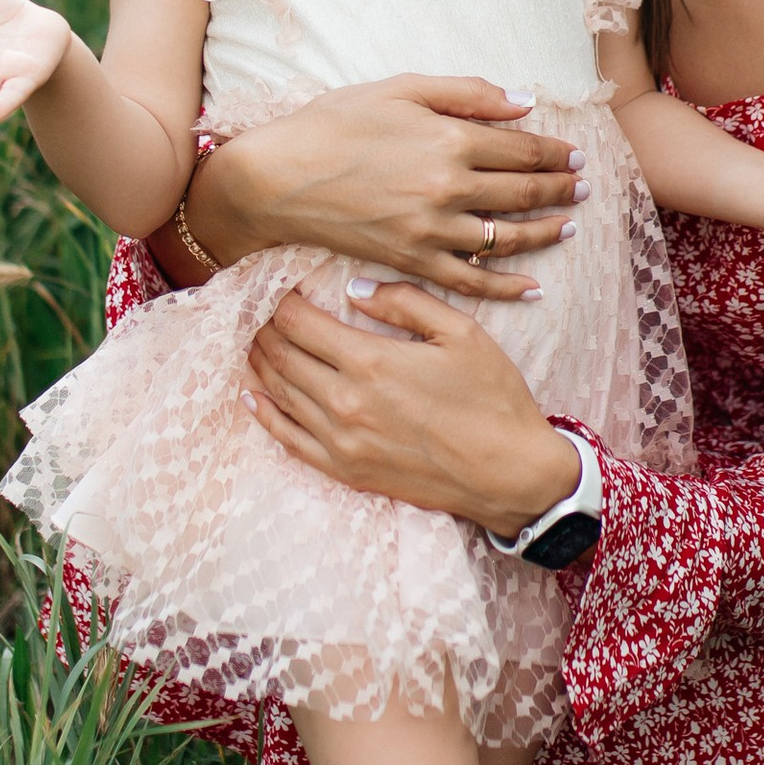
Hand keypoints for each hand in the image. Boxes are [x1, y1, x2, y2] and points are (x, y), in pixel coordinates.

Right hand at [188, 76, 583, 300]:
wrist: (278, 178)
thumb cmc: (333, 124)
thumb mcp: (400, 88)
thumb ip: (466, 92)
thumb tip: (523, 102)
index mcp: (449, 139)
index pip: (522, 149)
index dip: (555, 153)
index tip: (575, 154)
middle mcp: (449, 188)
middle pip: (523, 193)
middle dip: (560, 188)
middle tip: (583, 186)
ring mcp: (431, 230)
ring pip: (507, 238)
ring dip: (544, 232)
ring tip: (567, 225)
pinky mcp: (412, 261)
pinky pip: (471, 281)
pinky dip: (507, 287)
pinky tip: (532, 286)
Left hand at [246, 284, 581, 530]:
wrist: (509, 474)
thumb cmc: (492, 399)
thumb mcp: (462, 333)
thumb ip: (405, 303)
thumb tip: (356, 290)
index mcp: (371, 362)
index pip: (301, 324)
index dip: (285, 302)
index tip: (285, 290)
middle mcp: (345, 402)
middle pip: (283, 356)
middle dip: (269, 330)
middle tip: (266, 314)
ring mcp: (342, 441)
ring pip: (281, 393)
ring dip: (263, 365)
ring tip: (258, 344)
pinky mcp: (346, 471)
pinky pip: (289, 440)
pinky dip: (266, 415)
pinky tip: (253, 398)